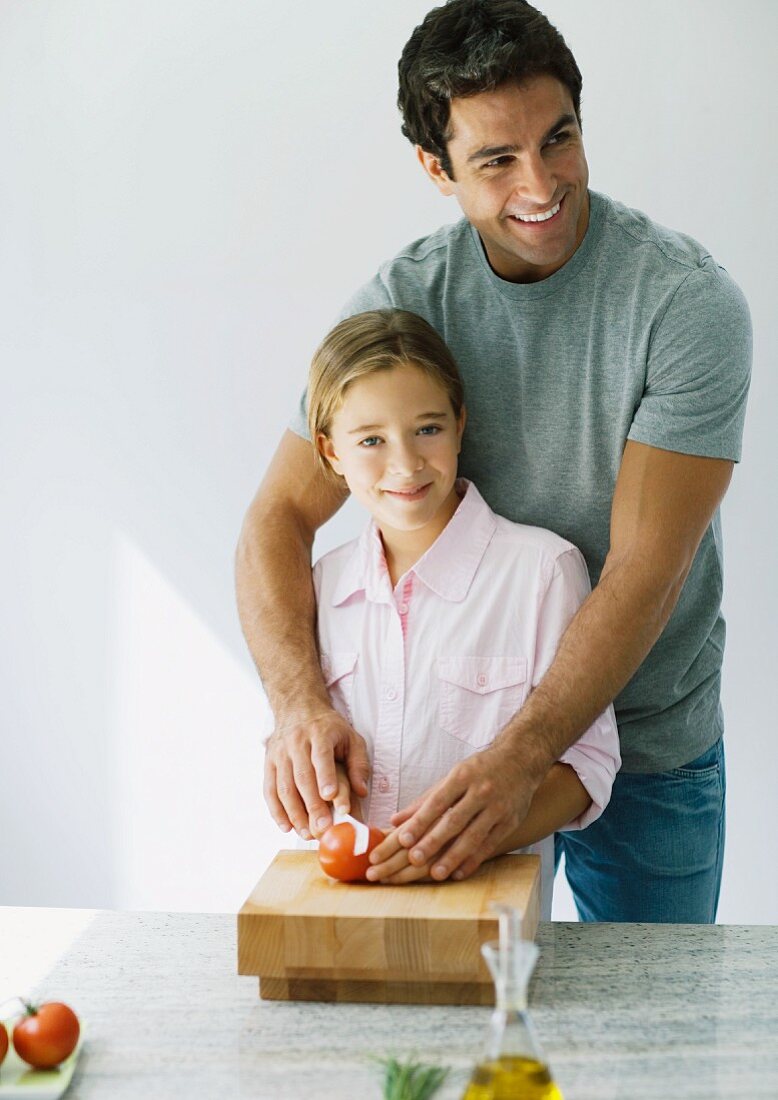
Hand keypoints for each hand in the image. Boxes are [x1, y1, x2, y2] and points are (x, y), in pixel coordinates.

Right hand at [264, 708, 369, 839]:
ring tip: (307, 833)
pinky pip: (269, 790)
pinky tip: (286, 827)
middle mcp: (296, 742)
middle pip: (302, 776)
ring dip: (294, 813)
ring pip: (284, 786)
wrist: (297, 708)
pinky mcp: (268, 762)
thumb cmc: (329, 728)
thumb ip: (359, 763)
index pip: (321, 756)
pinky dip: (276, 810)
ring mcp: (279, 753)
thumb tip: (361, 791)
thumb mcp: (351, 737)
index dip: (325, 776)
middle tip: (322, 828)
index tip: (330, 797)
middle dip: (312, 805)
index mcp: (320, 733)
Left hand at [371, 744, 540, 880]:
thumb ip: (425, 799)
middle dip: (433, 841)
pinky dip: (474, 860)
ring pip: (473, 836)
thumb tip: (395, 820)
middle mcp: (481, 791)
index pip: (437, 802)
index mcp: (462, 776)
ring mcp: (498, 807)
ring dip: (453, 856)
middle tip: (413, 859)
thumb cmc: (480, 769)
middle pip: (454, 821)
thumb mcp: (453, 776)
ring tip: (435, 874)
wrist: (520, 760)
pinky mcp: (511, 821)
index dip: (420, 821)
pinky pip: (490, 844)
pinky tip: (459, 873)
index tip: (402, 840)